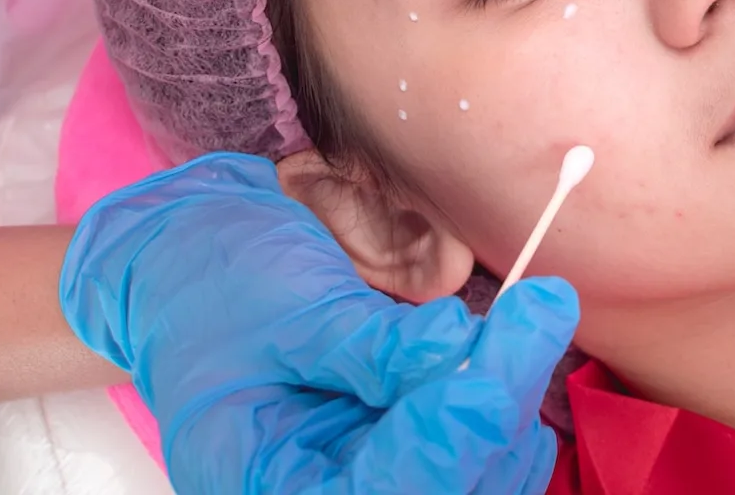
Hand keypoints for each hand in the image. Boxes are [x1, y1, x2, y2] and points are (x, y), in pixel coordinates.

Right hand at [61, 152, 579, 493]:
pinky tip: (506, 344)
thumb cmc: (219, 283)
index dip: (466, 418)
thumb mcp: (289, 305)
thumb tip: (458, 348)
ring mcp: (367, 476)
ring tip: (521, 320)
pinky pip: (480, 456)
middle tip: (538, 310)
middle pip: (451, 488)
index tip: (524, 328)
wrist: (196, 263)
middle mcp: (323, 492)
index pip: (392, 487)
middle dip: (501, 405)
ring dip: (511, 401)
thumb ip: (374, 342)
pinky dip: (504, 402)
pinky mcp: (402, 452)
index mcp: (266, 483)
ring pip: (480, 477)